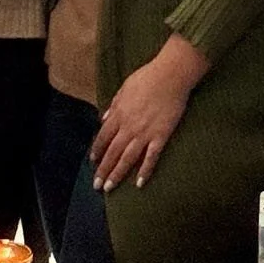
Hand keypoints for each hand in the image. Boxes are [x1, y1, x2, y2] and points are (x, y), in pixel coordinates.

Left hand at [92, 34, 212, 190]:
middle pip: (112, 152)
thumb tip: (104, 118)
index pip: (103, 137)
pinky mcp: (161, 136)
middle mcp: (128, 126)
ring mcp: (144, 133)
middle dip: (103, 169)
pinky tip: (139, 183)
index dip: (97, 151)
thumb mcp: (124, 88)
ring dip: (117, 174)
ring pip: (127, 158)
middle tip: (97, 185)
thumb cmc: (148, 77)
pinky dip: (145, 171)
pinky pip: (151, 157)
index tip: (93, 162)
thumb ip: (114, 105)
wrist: (170, 75)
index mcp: (118, 114)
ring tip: (109, 188)